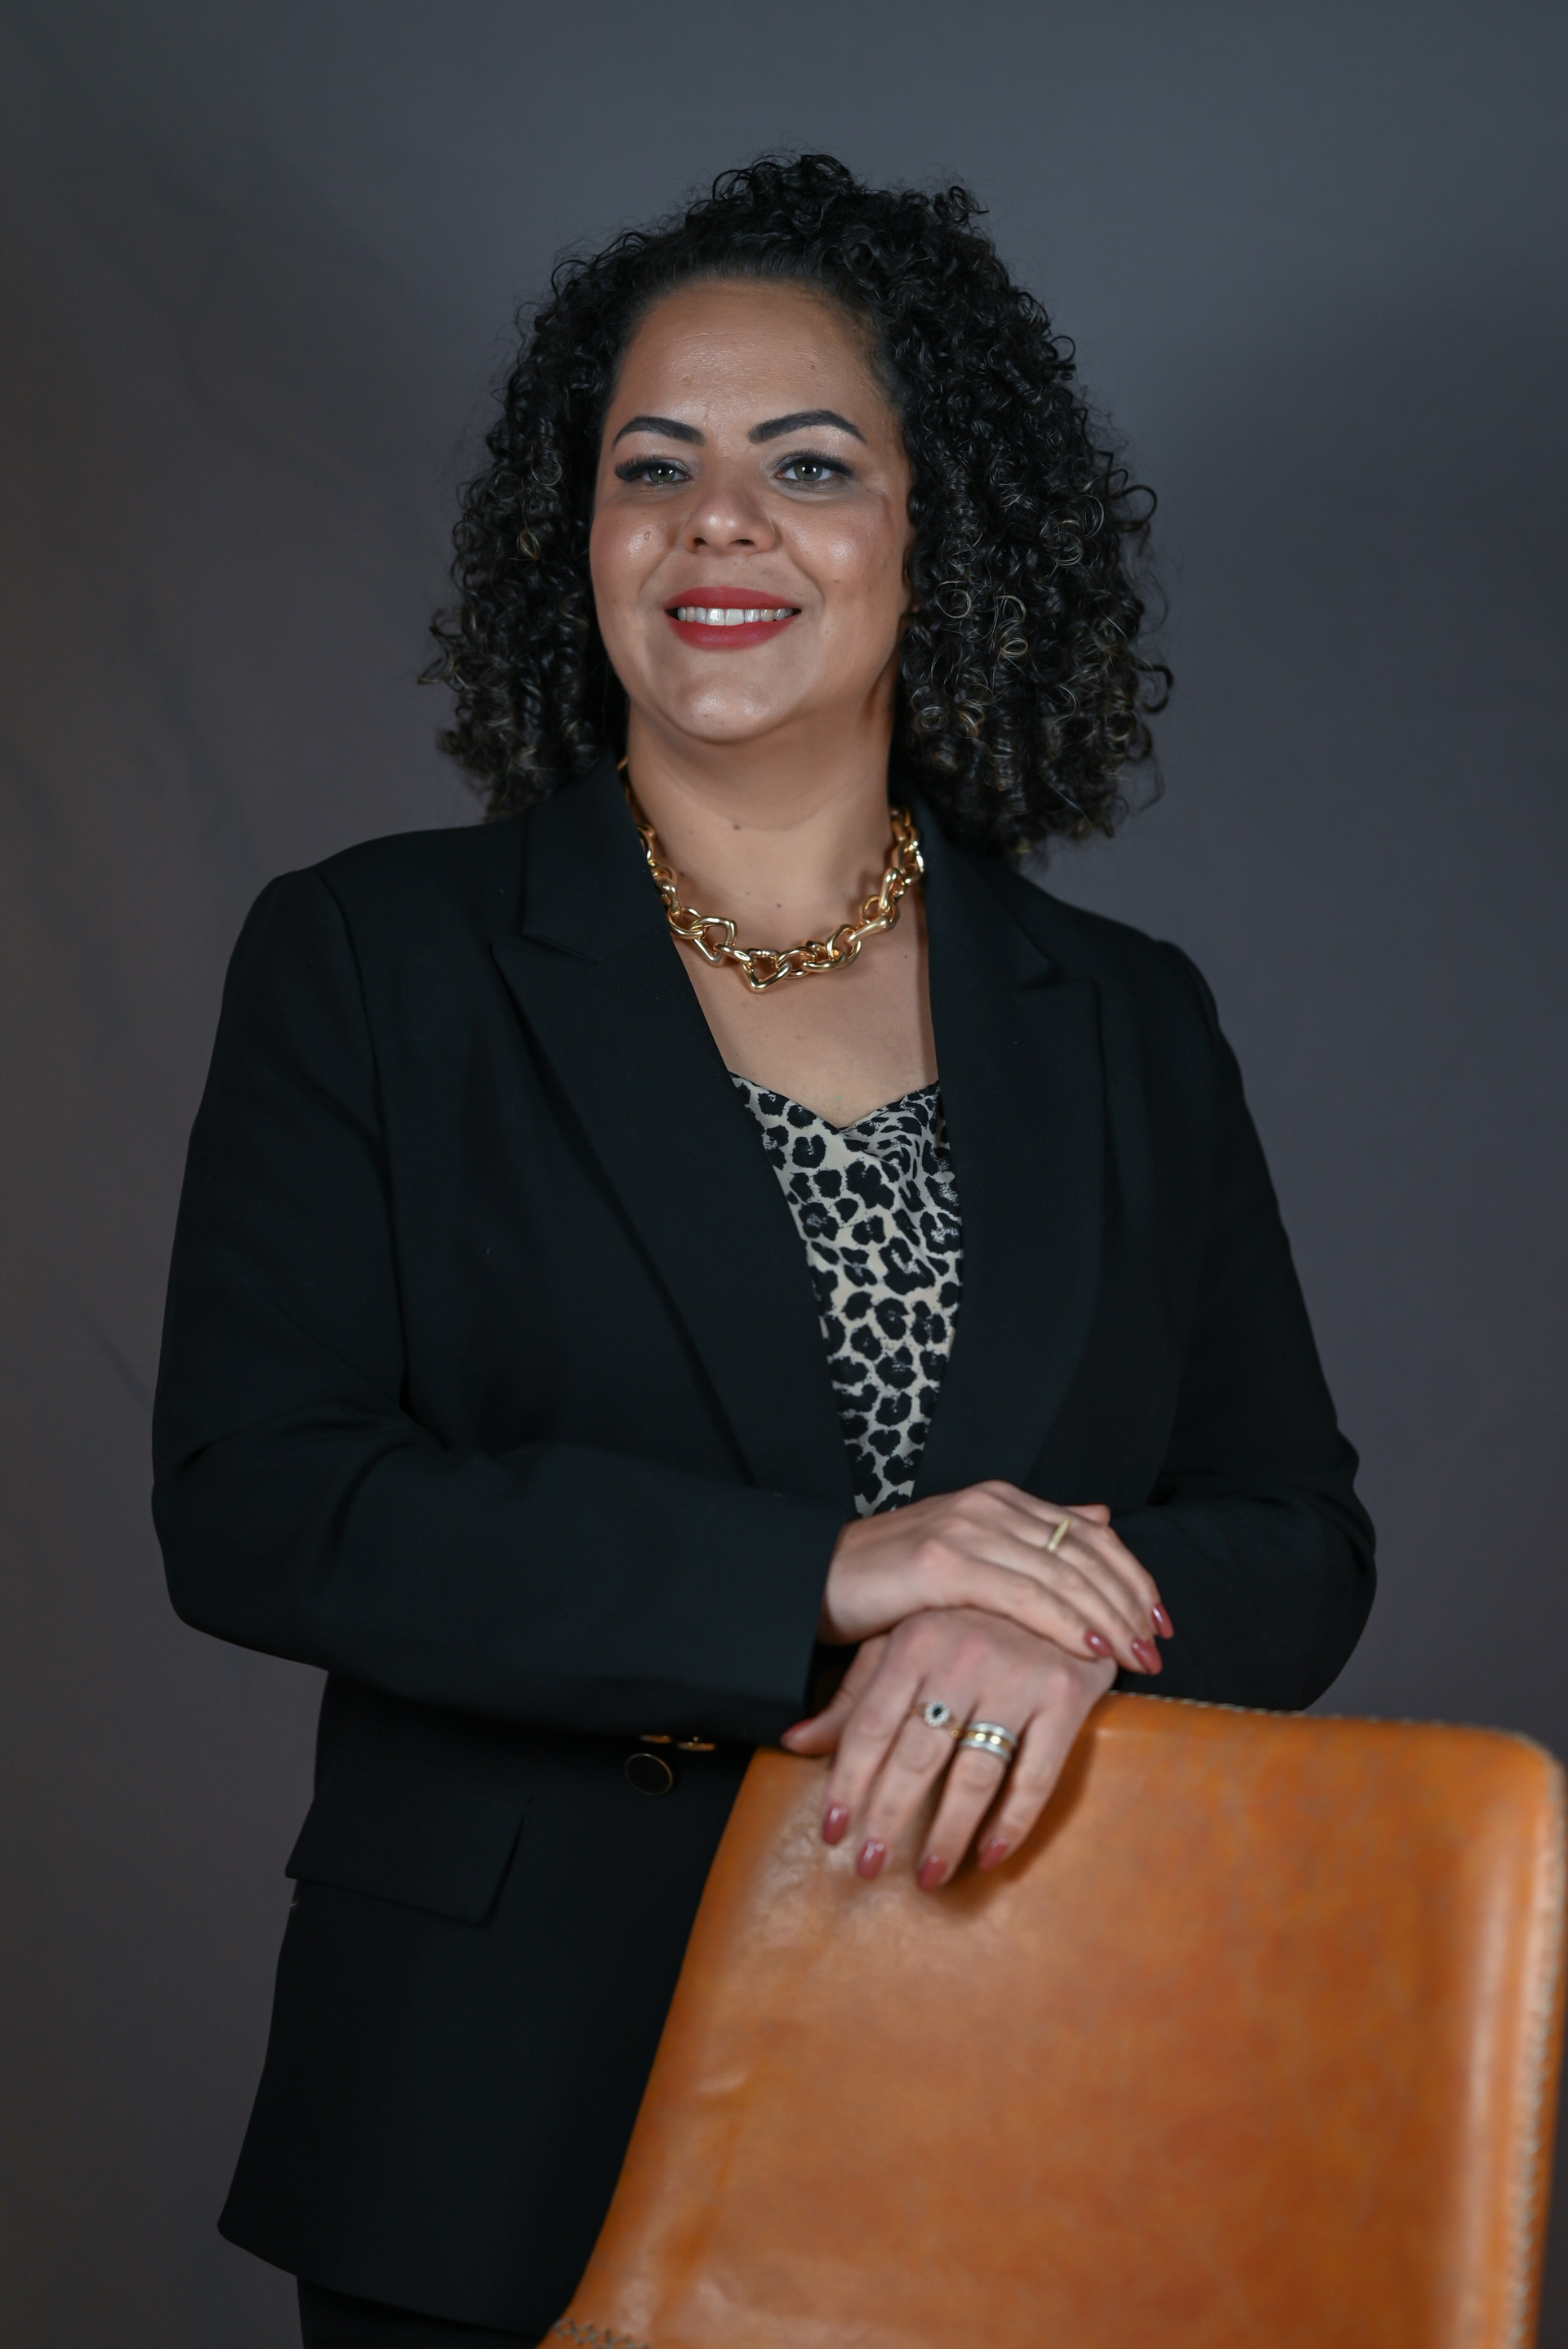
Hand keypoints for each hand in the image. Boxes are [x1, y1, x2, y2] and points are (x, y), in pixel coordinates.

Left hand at [783, 1605, 1115, 1886]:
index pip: (869, 1726)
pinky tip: (990, 1854)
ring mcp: (1017, 1674)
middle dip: (888, 1818)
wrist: (1063, 1578)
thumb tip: (795, 1742)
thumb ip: (855, 1696)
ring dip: (948, 1833)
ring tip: (928, 1875)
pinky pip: (1037, 1774)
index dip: (847, 1785)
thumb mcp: (904, 1644)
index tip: (831, 1833)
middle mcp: (963, 1655)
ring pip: (974, 1773)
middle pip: (916, 1755)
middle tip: (869, 1867)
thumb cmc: (969, 1619)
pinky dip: (1013, 1821)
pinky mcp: (1066, 1694)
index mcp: (915, 1640)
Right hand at [820, 1483, 1170, 1678]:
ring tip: (1137, 1658)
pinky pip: (1024, 1595)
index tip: (1161, 1620)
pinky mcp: (943, 1564)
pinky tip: (1092, 1649)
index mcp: (1001, 1500)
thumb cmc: (889, 1581)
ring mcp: (968, 1530)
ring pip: (1063, 1574)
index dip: (1133, 1575)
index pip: (1091, 1532)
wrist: (811, 1580)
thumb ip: (1033, 1536)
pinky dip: (1065, 1623)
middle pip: (1086, 1552)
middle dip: (1130, 1602)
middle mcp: (990, 1505)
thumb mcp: (968, 1551)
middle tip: (1159, 1648)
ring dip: (1109, 1619)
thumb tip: (1099, 1513)